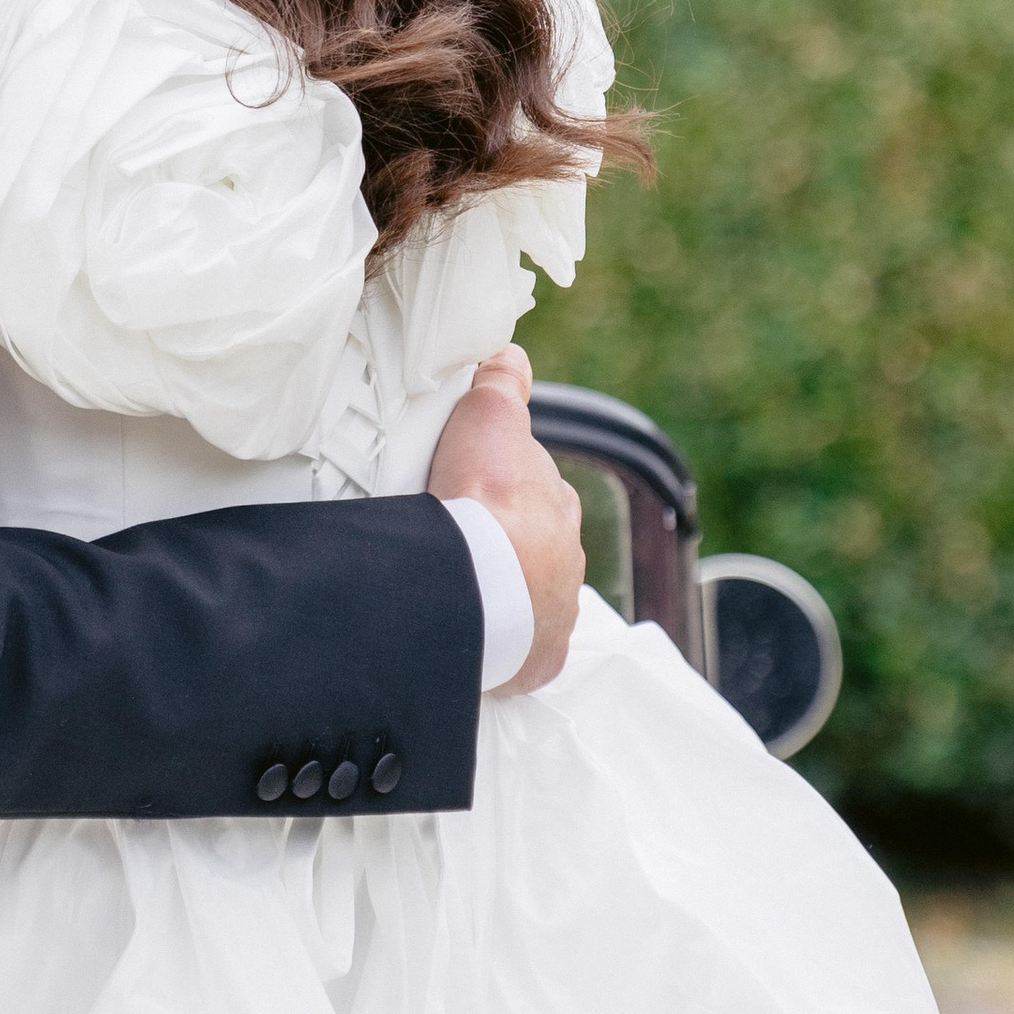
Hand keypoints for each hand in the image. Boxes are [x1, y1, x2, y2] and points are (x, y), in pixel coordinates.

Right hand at [428, 344, 583, 694]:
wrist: (478, 583)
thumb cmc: (486, 502)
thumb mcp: (490, 417)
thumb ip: (501, 383)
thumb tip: (509, 352)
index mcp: (558, 510)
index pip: (533, 494)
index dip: (501, 487)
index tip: (467, 490)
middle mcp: (564, 564)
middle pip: (530, 549)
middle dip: (499, 545)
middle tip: (449, 540)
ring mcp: (552, 616)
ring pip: (525, 600)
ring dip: (496, 594)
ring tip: (449, 589)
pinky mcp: (535, 661)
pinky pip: (518, 651)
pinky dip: (499, 643)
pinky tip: (468, 635)